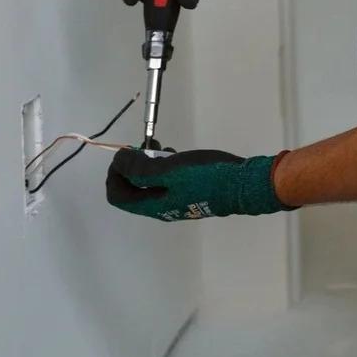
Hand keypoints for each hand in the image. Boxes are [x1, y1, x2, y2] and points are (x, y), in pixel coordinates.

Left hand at [106, 148, 291, 221]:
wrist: (242, 185)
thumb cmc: (206, 176)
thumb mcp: (170, 168)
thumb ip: (140, 168)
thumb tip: (118, 161)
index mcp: (153, 205)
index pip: (117, 195)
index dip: (114, 173)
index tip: (124, 153)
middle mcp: (162, 208)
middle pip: (131, 191)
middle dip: (130, 167)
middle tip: (142, 148)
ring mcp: (177, 202)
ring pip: (149, 186)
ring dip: (147, 166)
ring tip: (159, 148)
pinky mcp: (190, 194)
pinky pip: (166, 183)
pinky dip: (163, 168)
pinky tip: (175, 155)